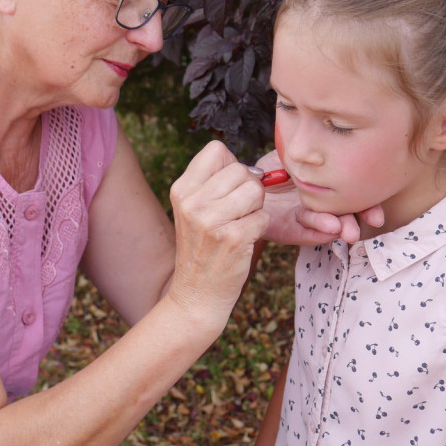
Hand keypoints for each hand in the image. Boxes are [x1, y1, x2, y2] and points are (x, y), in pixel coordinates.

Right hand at [168, 141, 269, 319]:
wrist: (196, 295)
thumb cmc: (203, 249)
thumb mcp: (193, 211)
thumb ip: (213, 184)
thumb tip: (251, 168)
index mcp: (182, 189)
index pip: (216, 150)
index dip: (231, 165)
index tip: (228, 188)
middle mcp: (192, 202)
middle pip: (241, 170)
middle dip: (248, 189)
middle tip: (236, 213)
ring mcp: (211, 220)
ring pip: (256, 191)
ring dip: (256, 208)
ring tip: (239, 226)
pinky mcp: (233, 238)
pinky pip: (263, 216)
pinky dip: (259, 228)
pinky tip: (243, 241)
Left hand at [255, 150, 384, 244]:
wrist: (242, 184)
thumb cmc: (269, 168)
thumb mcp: (292, 155)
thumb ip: (311, 155)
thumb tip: (335, 147)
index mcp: (323, 188)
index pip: (348, 196)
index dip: (366, 204)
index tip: (378, 213)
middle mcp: (316, 205)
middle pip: (342, 214)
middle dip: (356, 219)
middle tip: (372, 221)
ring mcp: (302, 219)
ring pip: (324, 225)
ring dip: (336, 226)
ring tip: (343, 228)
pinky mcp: (286, 230)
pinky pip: (303, 232)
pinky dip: (315, 232)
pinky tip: (327, 231)